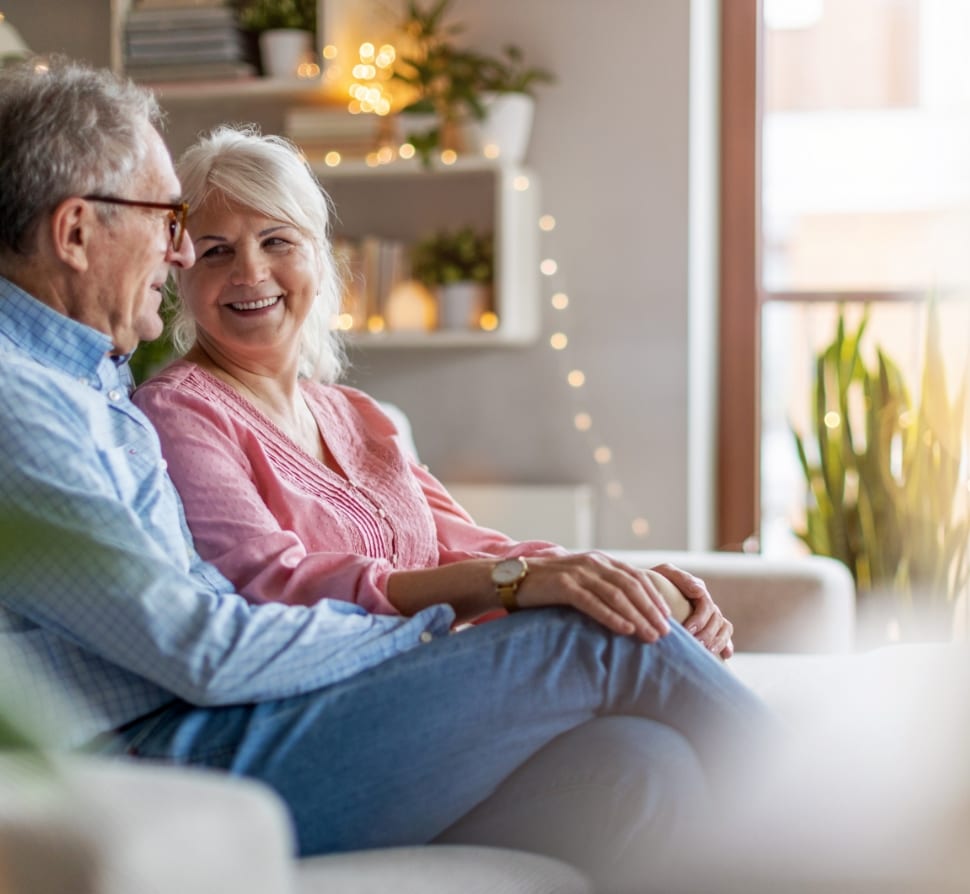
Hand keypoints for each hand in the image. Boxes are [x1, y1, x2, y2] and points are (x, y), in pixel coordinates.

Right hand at [514, 552, 673, 642]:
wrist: (510, 580)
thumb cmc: (546, 588)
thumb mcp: (578, 583)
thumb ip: (600, 590)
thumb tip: (627, 612)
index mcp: (599, 561)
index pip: (636, 577)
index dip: (654, 596)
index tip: (668, 616)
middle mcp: (592, 562)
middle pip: (631, 586)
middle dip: (651, 610)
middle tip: (666, 632)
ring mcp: (578, 572)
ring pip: (616, 595)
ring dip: (637, 616)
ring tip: (651, 636)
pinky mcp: (563, 585)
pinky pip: (593, 602)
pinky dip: (612, 616)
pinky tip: (626, 630)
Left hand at [652, 563, 733, 658]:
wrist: (646, 592)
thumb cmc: (655, 581)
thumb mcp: (665, 572)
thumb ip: (681, 578)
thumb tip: (699, 591)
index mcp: (698, 589)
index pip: (706, 605)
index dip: (699, 619)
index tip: (688, 630)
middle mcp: (707, 603)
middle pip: (716, 619)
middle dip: (707, 633)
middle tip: (696, 644)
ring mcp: (710, 615)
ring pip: (724, 628)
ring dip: (718, 641)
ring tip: (707, 652)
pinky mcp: (710, 627)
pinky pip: (725, 635)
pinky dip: (727, 645)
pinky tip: (724, 656)